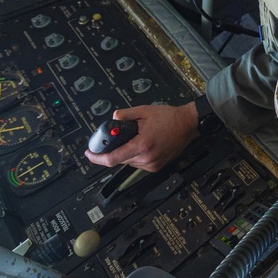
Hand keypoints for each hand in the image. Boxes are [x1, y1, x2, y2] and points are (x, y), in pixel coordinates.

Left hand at [84, 102, 198, 171]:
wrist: (188, 124)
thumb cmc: (170, 118)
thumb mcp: (144, 111)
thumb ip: (125, 115)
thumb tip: (113, 119)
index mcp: (142, 145)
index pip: (113, 158)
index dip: (97, 158)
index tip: (89, 154)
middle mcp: (147, 158)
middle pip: (120, 160)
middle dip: (114, 150)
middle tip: (116, 138)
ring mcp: (152, 164)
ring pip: (129, 162)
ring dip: (126, 152)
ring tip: (135, 138)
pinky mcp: (156, 166)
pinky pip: (138, 163)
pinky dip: (135, 155)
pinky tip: (142, 143)